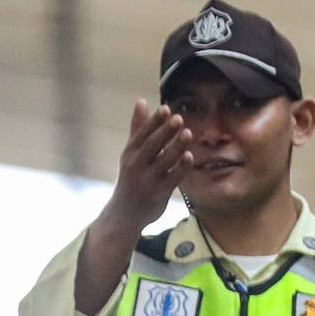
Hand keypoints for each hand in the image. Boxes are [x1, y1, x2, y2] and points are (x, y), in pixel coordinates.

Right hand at [101, 98, 192, 230]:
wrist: (124, 214)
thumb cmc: (131, 178)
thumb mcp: (131, 153)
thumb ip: (138, 128)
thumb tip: (141, 101)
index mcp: (129, 153)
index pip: (142, 134)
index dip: (154, 122)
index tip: (165, 109)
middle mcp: (136, 166)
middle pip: (152, 146)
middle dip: (165, 132)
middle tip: (178, 118)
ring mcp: (147, 181)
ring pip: (164, 161)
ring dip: (176, 147)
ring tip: (188, 133)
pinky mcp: (159, 194)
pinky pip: (172, 178)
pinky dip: (181, 168)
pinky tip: (190, 156)